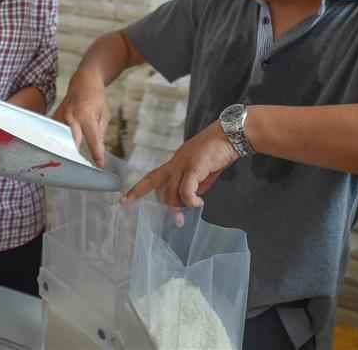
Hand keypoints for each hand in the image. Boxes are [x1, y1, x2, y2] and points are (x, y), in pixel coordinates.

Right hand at [52, 69, 109, 165]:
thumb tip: (99, 151)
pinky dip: (57, 142)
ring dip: (63, 151)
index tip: (99, 164)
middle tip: (79, 169)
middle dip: (75, 156)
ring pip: (60, 138)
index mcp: (87, 115)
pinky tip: (57, 152)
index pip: (92, 139)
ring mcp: (61, 116)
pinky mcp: (55, 117)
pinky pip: (55, 133)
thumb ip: (100, 133)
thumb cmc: (97, 98)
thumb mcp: (104, 114)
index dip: (95, 153)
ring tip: (65, 165)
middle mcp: (72, 116)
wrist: (84, 81)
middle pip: (72, 141)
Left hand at [121, 121, 238, 207]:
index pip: (154, 177)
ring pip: (171, 189)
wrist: (232, 136)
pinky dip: (190, 200)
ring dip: (174, 208)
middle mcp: (176, 161)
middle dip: (141, 192)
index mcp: (176, 162)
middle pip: (154, 180)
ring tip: (180, 221)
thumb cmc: (219, 152)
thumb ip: (194, 185)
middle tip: (130, 205)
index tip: (125, 199)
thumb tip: (189, 199)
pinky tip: (197, 204)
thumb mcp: (203, 173)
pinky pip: (186, 188)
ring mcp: (184, 162)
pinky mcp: (195, 165)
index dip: (139, 188)